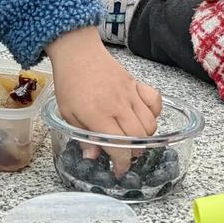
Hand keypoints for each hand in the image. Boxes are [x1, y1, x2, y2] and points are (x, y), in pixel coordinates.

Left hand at [47, 26, 161, 173]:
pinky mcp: (136, 83)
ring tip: (131, 137)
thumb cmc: (69, 83)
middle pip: (140, 138)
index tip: (119, 171)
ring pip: (150, 124)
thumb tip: (93, 157)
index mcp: (99, 115)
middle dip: (134, 152)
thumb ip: (83, 136)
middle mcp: (118, 105)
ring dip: (144, 136)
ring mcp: (130, 93)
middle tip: (123, 153)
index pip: (120, 146)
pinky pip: (155, 101)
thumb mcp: (68, 114)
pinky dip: (154, 113)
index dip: (122, 163)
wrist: (78, 52)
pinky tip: (142, 115)